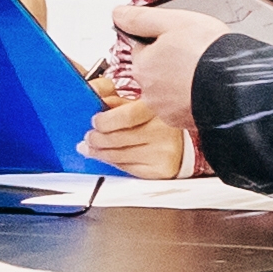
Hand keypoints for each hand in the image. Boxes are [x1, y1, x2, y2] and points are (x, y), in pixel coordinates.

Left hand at [78, 94, 196, 176]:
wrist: (183, 141)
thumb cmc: (157, 120)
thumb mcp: (138, 103)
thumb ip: (115, 101)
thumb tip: (92, 101)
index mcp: (156, 108)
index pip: (127, 116)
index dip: (105, 121)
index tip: (95, 121)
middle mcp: (162, 130)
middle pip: (118, 139)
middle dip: (96, 139)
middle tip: (89, 137)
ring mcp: (162, 152)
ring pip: (119, 156)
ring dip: (99, 152)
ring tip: (91, 147)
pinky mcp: (160, 170)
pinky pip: (127, 168)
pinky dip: (113, 162)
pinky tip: (108, 156)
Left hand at [108, 0, 228, 131]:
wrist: (236, 87)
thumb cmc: (208, 54)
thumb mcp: (174, 21)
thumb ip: (141, 18)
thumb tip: (117, 14)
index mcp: (143, 64)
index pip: (144, 48)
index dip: (163, 41)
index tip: (180, 40)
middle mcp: (149, 90)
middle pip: (156, 70)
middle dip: (171, 63)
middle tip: (195, 56)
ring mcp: (165, 109)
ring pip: (169, 90)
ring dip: (181, 82)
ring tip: (203, 73)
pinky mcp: (183, 122)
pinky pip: (183, 107)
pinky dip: (191, 99)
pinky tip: (205, 90)